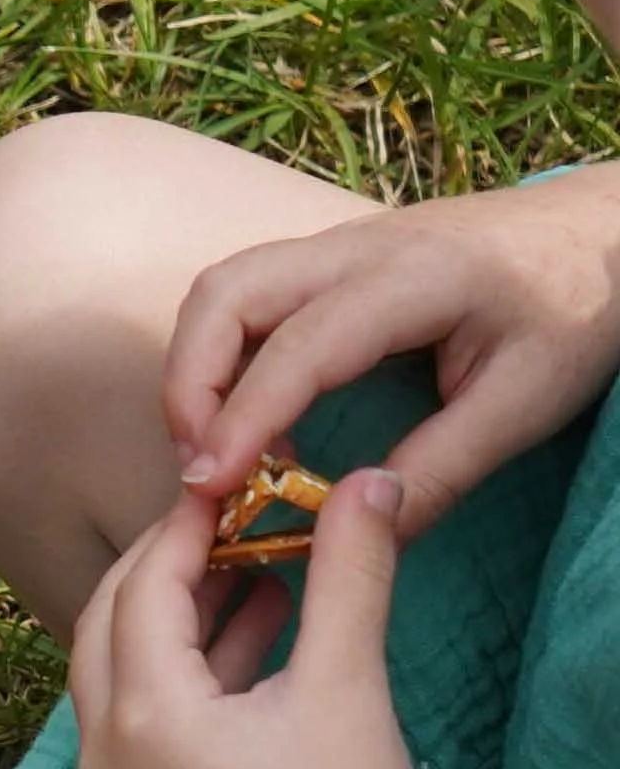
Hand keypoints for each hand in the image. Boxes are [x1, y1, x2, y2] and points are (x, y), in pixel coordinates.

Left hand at [66, 468, 439, 768]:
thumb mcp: (348, 685)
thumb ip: (348, 573)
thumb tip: (367, 482)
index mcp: (142, 717)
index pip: (142, 590)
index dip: (185, 531)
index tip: (228, 490)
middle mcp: (99, 757)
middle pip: (109, 628)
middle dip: (165, 571)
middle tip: (230, 528)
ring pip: (117, 678)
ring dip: (176, 625)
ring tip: (254, 577)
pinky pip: (131, 729)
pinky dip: (175, 682)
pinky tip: (246, 648)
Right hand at [161, 165, 619, 532]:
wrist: (601, 232)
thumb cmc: (578, 309)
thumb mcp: (528, 401)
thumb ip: (443, 466)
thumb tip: (362, 536)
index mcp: (414, 278)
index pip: (299, 346)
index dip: (244, 419)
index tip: (210, 486)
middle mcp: (356, 249)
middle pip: (225, 294)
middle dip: (190, 383)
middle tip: (201, 465)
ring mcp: (337, 247)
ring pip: (223, 290)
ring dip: (196, 368)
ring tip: (215, 446)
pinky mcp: (331, 261)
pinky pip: (245, 298)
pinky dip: (222, 356)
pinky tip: (252, 416)